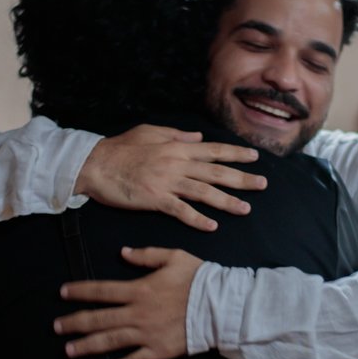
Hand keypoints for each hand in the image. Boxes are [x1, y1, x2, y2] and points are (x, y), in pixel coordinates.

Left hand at [53, 247, 202, 358]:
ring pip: (110, 341)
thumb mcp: (174, 257)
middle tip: (56, 327)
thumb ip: (147, 255)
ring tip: (68, 350)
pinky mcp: (158, 351)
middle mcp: (138, 313)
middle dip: (75, 323)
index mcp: (139, 289)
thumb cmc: (199, 278)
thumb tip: (123, 253)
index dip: (80, 291)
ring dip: (87, 346)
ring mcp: (146, 334)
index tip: (62, 293)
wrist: (220, 306)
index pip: (102, 290)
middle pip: (99, 319)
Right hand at [75, 124, 266, 231]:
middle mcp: (176, 163)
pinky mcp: (155, 199)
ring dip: (227, 201)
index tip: (254, 158)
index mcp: (177, 147)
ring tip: (245, 209)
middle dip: (242, 179)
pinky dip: (197, 219)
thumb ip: (176, 135)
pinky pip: (181, 211)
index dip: (235, 155)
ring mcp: (166, 182)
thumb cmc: (120, 148)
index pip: (213, 151)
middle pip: (216, 172)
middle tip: (262, 185)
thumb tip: (198, 137)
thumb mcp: (150, 132)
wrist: (95, 164)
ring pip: (204, 192)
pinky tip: (212, 226)